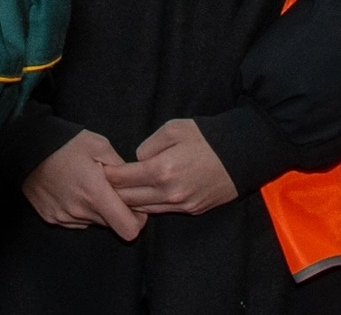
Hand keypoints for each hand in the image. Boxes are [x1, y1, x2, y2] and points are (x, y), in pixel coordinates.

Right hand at [23, 130, 144, 238]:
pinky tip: (73, 190)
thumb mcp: (100, 146)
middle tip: (109, 188)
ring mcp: (64, 218)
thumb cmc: (65, 143)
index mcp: (95, 194)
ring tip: (87, 186)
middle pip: (112, 224)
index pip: (129, 229)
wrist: (26, 148)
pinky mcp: (52, 218)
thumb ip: (122, 168)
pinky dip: (80, 210)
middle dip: (116, 210)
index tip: (135, 205)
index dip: (137, 220)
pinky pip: (76, 221)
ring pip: (93, 222)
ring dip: (97, 210)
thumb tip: (137, 184)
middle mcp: (80, 212)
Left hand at [104, 118, 237, 215]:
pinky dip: (150, 205)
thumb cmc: (208, 137)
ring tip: (117, 194)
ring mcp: (181, 205)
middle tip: (101, 185)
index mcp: (162, 170)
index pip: (124, 179)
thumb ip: (149, 145)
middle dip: (113, 192)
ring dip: (130, 203)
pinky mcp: (192, 210)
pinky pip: (163, 210)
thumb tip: (138, 159)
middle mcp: (169, 193)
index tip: (98, 171)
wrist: (242, 154)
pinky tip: (142, 198)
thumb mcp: (174, 129)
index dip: (108, 175)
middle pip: (130, 199)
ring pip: (145, 209)